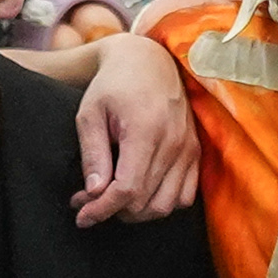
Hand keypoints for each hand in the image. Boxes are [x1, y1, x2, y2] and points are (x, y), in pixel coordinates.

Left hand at [72, 34, 199, 226]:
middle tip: (87, 201)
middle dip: (112, 211)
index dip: (102, 210)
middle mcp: (173, 142)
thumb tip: (94, 193)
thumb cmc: (112, 85)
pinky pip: (185, 196)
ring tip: (112, 199)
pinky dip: (161, 203)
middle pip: (145, 202)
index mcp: (146, 130)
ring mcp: (188, 148)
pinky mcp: (195, 151)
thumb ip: (93, 155)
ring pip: (165, 205)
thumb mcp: (90, 114)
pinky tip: (139, 193)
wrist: (147, 60)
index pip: (127, 189)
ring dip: (136, 212)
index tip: (81, 216)